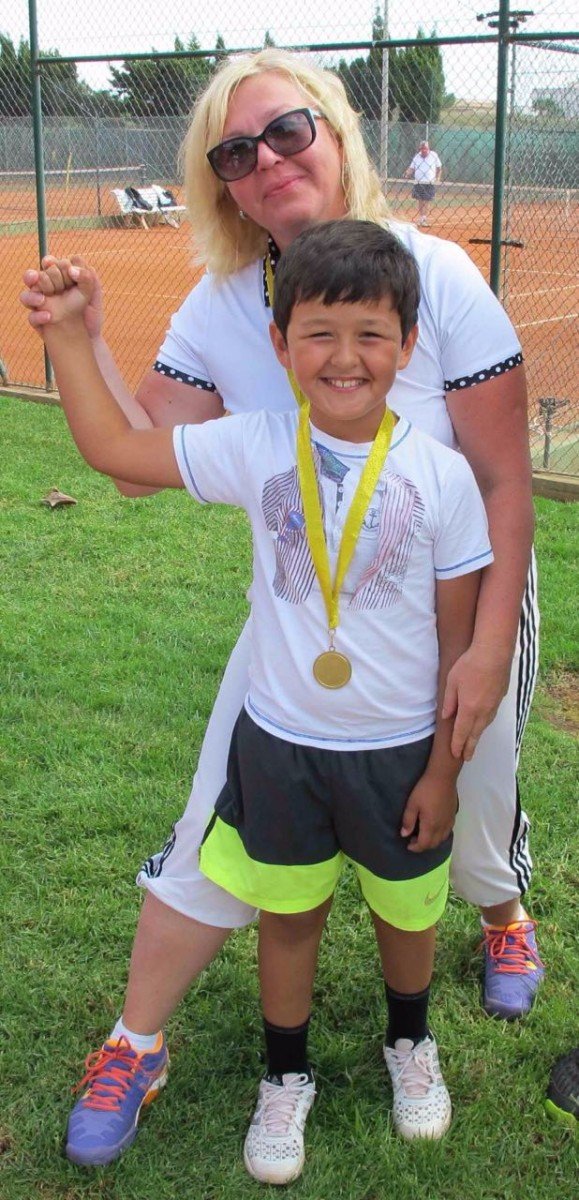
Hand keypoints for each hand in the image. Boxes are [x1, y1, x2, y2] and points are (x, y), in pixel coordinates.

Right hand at [20, 255, 102, 336]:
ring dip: (32, 296)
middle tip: (53, 285)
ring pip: (26, 296)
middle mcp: (45, 291)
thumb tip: (71, 268)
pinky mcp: (38, 321)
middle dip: (43, 278)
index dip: (50, 263)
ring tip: (43, 299)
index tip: (56, 267)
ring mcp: (39, 307)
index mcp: (58, 281)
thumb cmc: (91, 315)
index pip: (48, 265)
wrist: (89, 338)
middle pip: (33, 277)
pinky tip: (49, 317)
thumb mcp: (93, 294)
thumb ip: (86, 277)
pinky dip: (39, 316)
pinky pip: (31, 318)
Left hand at [400, 774, 456, 852]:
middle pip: (433, 844)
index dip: (415, 848)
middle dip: (423, 846)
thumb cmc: (425, 790)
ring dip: (432, 841)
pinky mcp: (453, 816)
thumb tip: (404, 834)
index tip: (408, 845)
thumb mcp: (412, 804)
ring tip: (423, 835)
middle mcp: (441, 827)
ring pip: (442, 839)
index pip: (424, 844)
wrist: (443, 778)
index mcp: (430, 825)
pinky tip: (435, 828)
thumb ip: (408, 821)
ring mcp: (449, 822)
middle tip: (413, 839)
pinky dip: (440, 836)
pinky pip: (447, 832)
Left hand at [442, 643, 511, 761]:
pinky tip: (482, 724)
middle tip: (467, 758)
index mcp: (469, 709)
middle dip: (470, 747)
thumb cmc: (470, 664)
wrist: (494, 652)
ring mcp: (494, 705)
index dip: (458, 745)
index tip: (455, 755)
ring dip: (478, 736)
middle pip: (475, 734)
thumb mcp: (452, 681)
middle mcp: (483, 711)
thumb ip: (449, 701)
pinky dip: (485, 724)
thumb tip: (447, 717)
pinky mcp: (500, 698)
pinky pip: (491, 716)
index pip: (462, 733)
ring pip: (484, 726)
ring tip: (473, 744)